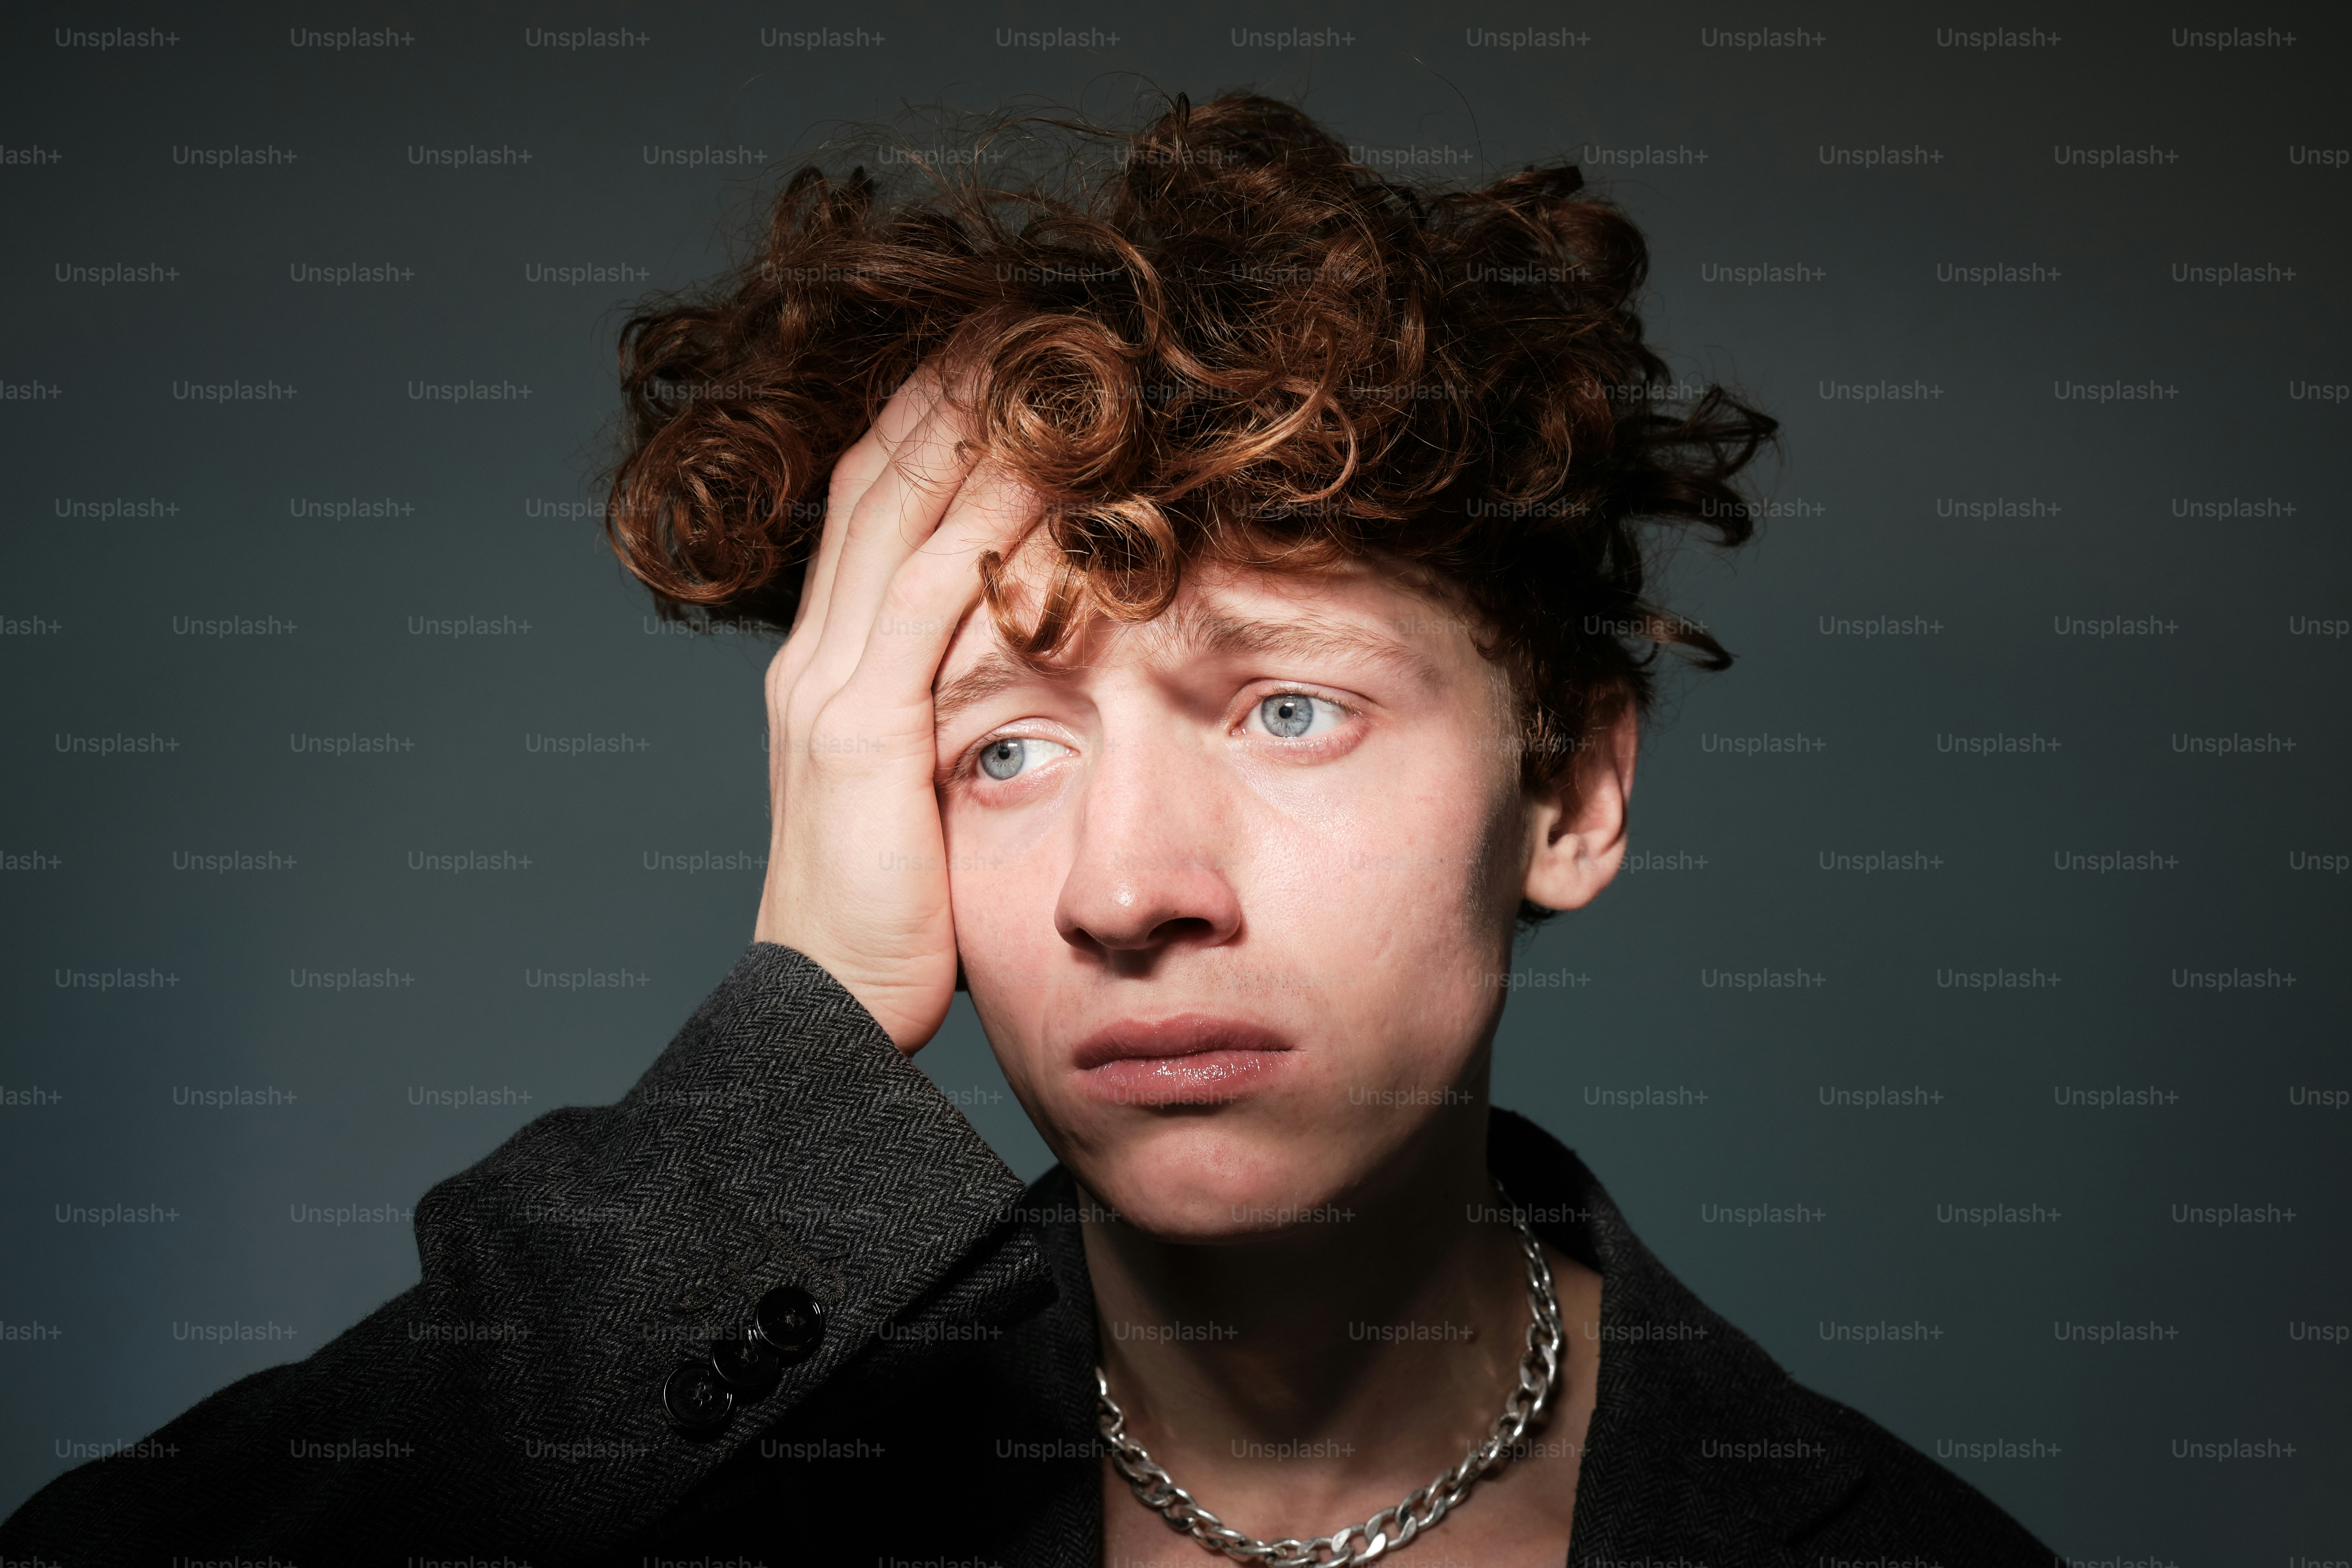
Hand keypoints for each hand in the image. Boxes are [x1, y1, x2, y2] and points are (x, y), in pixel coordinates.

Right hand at [752, 366, 1038, 1051]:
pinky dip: (985, 529)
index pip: (867, 502)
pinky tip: (1046, 475)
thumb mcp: (908, 792)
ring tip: (1044, 357)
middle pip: (877, 479)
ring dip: (972, 431)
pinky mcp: (861, 732)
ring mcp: (829, 688)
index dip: (922, 417)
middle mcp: (816, 658)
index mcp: (824, 666)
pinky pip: (933, 602)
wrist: (822, 1014)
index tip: (991, 349)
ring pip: (902, 519)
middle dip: (947, 392)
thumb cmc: (887, 916)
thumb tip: (1015, 657)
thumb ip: (940, 715)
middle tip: (1023, 314)